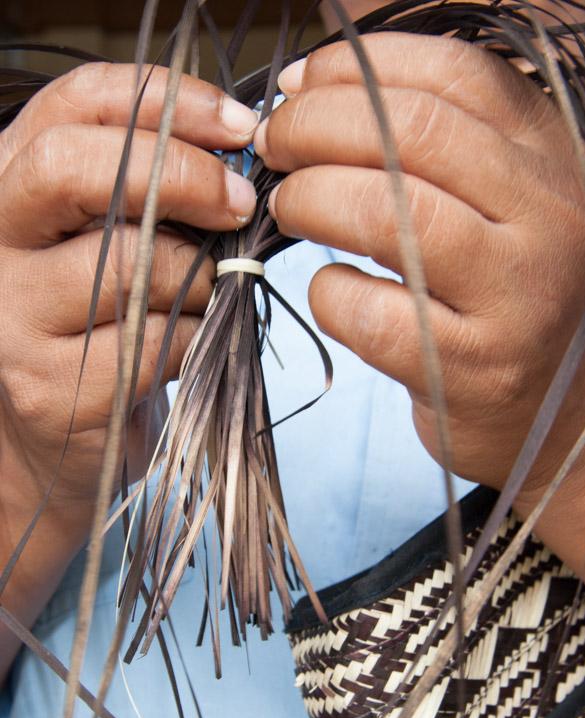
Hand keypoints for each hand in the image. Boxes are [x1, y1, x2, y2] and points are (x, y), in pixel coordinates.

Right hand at [0, 62, 257, 674]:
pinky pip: (154, 344)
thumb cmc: (97, 318)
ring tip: (207, 294)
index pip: (76, 104)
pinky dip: (194, 339)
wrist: (58, 429)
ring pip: (133, 268)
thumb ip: (147, 184)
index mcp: (7, 182)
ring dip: (201, 280)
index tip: (240, 127)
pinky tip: (188, 343)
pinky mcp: (49, 388)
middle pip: (77, 170)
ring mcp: (10, 320)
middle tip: (241, 206)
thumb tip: (236, 149)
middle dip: (182, 178)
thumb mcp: (109, 236)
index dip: (170, 102)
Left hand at [254, 33, 584, 587]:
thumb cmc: (507, 296)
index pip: (451, 75)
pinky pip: (371, 314)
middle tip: (274, 146)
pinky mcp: (473, 371)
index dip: (356, 68)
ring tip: (287, 207)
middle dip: (314, 126)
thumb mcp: (505, 203)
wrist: (560, 409)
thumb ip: (439, 144)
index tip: (297, 84)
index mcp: (553, 160)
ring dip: (310, 200)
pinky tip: (332, 291)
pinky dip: (328, 293)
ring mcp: (515, 299)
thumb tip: (311, 89)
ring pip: (387, 216)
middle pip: (410, 134)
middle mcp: (549, 219)